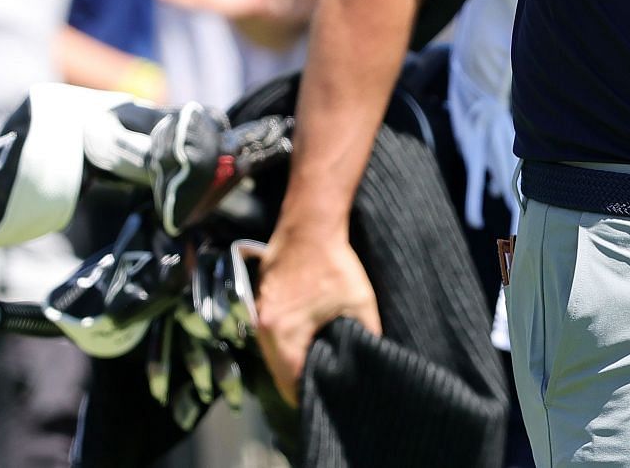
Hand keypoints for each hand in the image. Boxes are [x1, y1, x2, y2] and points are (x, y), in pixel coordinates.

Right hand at [256, 224, 381, 405]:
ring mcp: (258, 316)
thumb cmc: (334, 265)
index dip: (309, 397)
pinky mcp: (260, 304)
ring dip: (292, 364)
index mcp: (283, 336)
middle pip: (279, 373)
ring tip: (317, 369)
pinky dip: (285, 346)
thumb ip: (366, 336)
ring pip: (273, 356)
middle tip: (324, 389)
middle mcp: (263, 331)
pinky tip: (307, 343)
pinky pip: (271, 338)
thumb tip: (371, 361)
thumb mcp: (359, 303)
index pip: (290, 385)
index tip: (326, 402)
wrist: (309, 227)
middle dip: (300, 383)